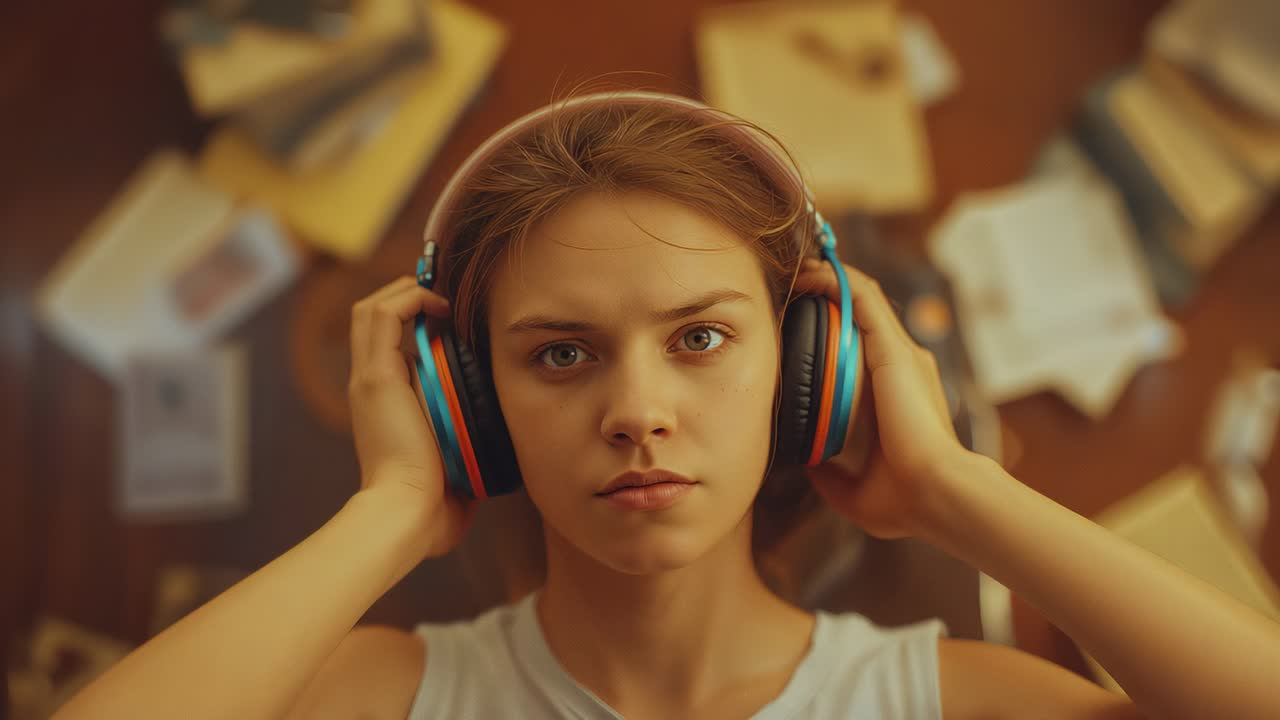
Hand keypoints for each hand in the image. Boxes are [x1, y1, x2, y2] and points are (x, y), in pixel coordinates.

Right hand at [347, 276, 475, 556]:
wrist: (407, 515)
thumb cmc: (432, 506)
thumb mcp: (453, 464)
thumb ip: (466, 451)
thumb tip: (492, 457)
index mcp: (385, 404)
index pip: (387, 345)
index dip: (415, 321)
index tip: (454, 317)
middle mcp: (370, 386)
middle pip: (371, 319)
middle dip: (406, 296)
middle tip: (445, 294)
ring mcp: (369, 380)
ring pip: (369, 310)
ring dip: (405, 292)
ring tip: (440, 293)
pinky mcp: (375, 377)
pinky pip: (380, 316)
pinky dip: (408, 300)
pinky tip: (439, 304)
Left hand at [793, 258, 970, 538]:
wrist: (935, 493)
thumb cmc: (905, 500)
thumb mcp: (852, 490)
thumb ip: (829, 473)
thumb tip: (806, 463)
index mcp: (896, 396)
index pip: (864, 351)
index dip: (833, 333)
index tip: (798, 329)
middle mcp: (903, 367)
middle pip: (862, 317)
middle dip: (828, 299)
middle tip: (792, 292)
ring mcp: (901, 353)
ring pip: (862, 298)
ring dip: (829, 281)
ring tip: (798, 274)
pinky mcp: (893, 347)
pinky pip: (862, 297)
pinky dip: (836, 280)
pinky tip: (810, 275)